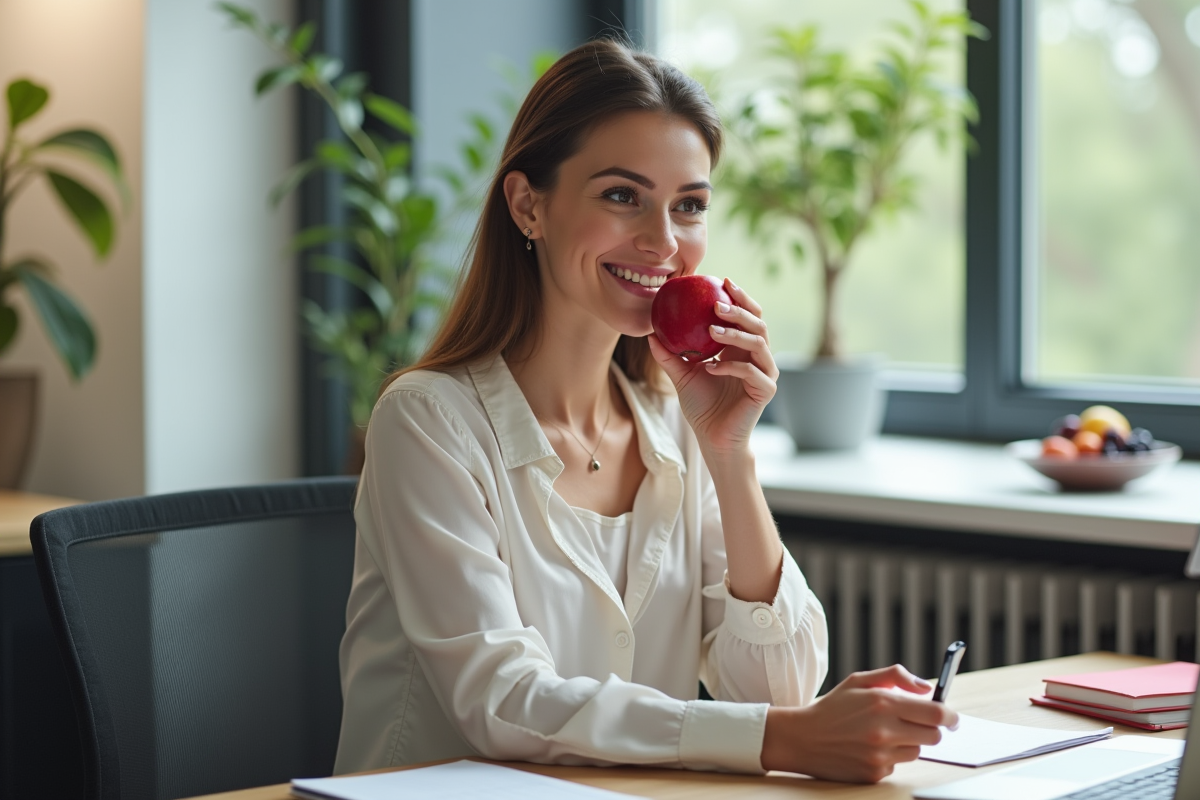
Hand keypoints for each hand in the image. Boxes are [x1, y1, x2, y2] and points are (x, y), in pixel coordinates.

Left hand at [646, 278, 776, 457]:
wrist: (712, 438)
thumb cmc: (701, 406)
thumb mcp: (681, 375)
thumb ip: (670, 355)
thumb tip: (650, 333)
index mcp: (742, 348)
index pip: (748, 315)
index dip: (740, 297)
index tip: (723, 281)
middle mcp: (757, 356)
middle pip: (758, 323)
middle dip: (740, 309)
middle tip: (717, 303)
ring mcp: (764, 373)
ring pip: (759, 343)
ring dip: (735, 333)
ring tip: (712, 329)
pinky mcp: (765, 390)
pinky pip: (751, 371)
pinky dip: (731, 366)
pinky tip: (711, 367)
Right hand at [760, 665, 958, 783]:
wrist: (802, 739)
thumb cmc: (832, 707)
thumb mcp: (858, 681)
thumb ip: (894, 676)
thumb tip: (926, 686)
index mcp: (882, 703)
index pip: (935, 713)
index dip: (950, 715)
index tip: (952, 717)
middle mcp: (884, 730)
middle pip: (934, 736)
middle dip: (930, 728)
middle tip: (918, 723)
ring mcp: (880, 755)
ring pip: (917, 751)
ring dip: (908, 742)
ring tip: (884, 734)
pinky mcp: (874, 773)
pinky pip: (897, 766)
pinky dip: (890, 757)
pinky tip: (869, 749)